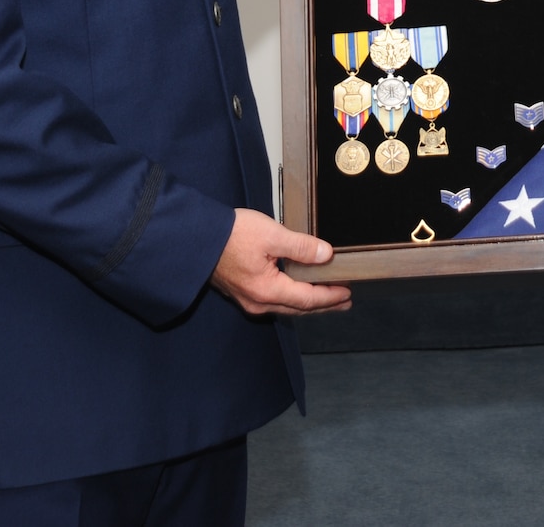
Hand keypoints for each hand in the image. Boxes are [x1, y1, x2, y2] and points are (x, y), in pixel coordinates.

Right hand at [210, 207, 350, 316]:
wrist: (196, 238)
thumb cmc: (231, 234)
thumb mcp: (271, 234)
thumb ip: (301, 246)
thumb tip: (326, 255)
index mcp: (268, 290)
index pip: (308, 299)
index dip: (330, 297)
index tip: (348, 293)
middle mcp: (258, 302)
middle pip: (299, 308)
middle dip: (324, 305)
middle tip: (344, 301)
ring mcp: (249, 299)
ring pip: (287, 306)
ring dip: (308, 303)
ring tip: (327, 297)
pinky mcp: (242, 292)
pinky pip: (275, 301)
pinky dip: (293, 297)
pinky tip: (298, 290)